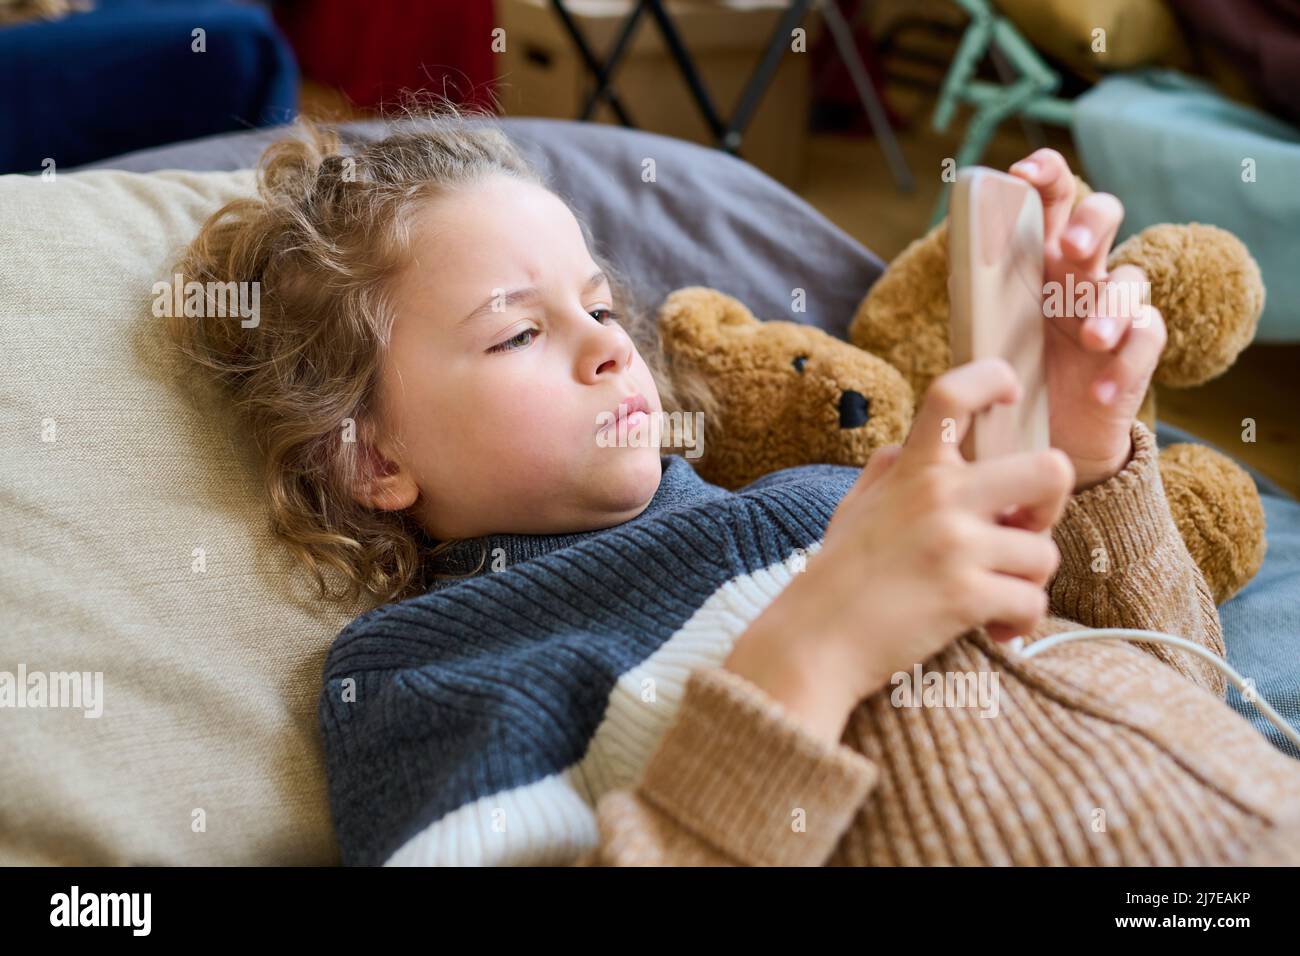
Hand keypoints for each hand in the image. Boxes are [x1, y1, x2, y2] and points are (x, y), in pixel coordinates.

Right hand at [724, 359, 1073, 733]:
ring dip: (1027, 582)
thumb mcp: (854, 508)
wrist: (812, 644)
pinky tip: (991, 629)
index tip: (1011, 390)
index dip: (994, 378)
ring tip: (993, 600)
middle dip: (1051, 505)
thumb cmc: (835, 579)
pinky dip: (1018, 623)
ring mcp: (954, 546)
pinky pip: (1031, 603)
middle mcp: (938, 498)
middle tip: (1022, 531)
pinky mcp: (965, 596)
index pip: (952, 395)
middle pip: (1050, 469)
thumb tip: (906, 444)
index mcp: (910, 470)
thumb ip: (887, 471)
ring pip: (1045, 553)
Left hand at [1008, 148, 1166, 490]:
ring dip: (1110, 307)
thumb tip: (960, 255)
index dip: (1046, 174)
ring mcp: (1113, 309)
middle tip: (1071, 248)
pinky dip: (1125, 365)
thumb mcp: (985, 329)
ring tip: (1089, 338)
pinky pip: (1147, 341)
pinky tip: (1099, 390)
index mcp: (1042, 256)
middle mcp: (1082, 272)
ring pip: (1132, 281)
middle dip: (1092, 223)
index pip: (1054, 198)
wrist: (1043, 432)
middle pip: (1104, 216)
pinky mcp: (1135, 351)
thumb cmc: (1012, 367)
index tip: (1024, 173)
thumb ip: (975, 291)